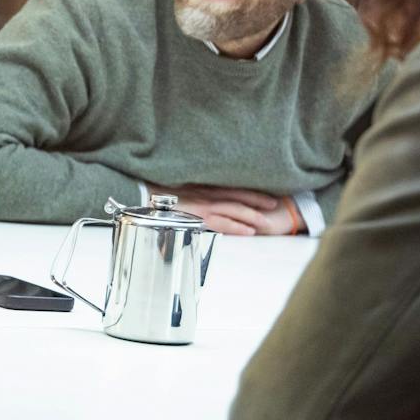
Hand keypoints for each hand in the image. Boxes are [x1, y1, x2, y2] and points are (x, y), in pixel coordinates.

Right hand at [147, 185, 298, 236]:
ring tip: (267, 222)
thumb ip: (196, 193)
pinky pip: (222, 223)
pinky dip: (237, 227)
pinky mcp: (198, 217)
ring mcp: (204, 206)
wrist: (144, 194)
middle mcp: (208, 194)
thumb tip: (204, 201)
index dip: (252, 192)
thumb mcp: (182, 188)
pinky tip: (249, 232)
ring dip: (253, 216)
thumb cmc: (160, 192)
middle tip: (275, 206)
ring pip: (235, 210)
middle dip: (258, 202)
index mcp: (205, 187)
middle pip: (239, 197)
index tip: (268, 196)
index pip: (234, 188)